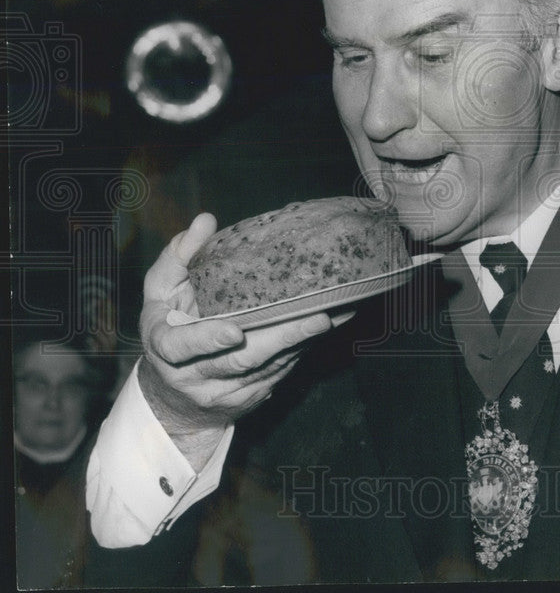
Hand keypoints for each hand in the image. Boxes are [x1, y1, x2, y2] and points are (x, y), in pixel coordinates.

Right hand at [137, 213, 353, 467]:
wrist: (174, 398)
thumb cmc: (168, 328)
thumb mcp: (160, 293)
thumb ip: (179, 258)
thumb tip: (206, 220)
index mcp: (166, 347)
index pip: (183, 347)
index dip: (208, 339)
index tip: (235, 331)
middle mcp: (195, 375)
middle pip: (242, 361)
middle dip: (284, 338)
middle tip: (320, 317)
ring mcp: (226, 391)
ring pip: (269, 367)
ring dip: (306, 341)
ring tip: (340, 313)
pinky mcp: (252, 396)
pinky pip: (282, 371)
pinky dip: (306, 347)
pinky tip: (331, 325)